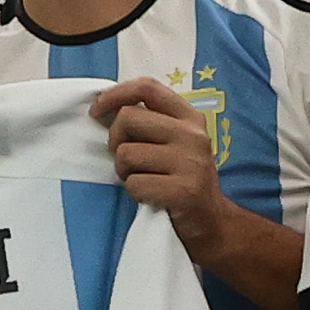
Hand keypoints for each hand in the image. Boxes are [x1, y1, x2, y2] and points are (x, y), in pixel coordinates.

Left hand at [89, 77, 229, 252]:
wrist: (212, 222)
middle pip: (128, 118)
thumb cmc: (182, 179)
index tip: (97, 110)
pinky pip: (134, 183)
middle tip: (127, 159)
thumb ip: (150, 123)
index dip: (114, 94)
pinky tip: (151, 196)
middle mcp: (193, 135)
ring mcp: (191, 163)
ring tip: (143, 179)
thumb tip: (103, 109)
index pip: (147, 87)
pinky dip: (135, 193)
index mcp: (190, 118)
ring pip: (126, 153)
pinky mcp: (184, 190)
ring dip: (124, 172)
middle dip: (115, 141)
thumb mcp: (175, 142)